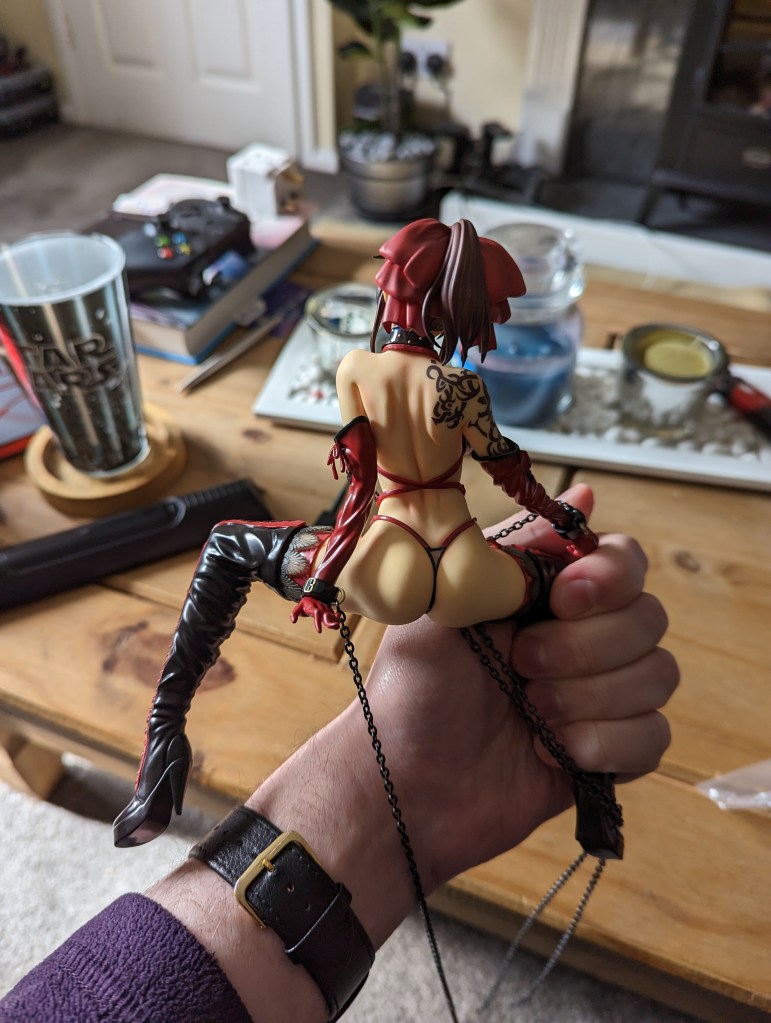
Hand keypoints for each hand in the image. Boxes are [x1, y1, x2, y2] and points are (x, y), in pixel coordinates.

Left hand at [289, 594, 340, 631]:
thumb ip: (295, 613)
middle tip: (334, 626)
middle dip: (330, 621)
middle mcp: (321, 608)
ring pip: (332, 616)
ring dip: (335, 620)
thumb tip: (293, 621)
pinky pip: (334, 615)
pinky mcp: (329, 610)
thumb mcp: (298, 607)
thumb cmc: (305, 603)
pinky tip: (338, 622)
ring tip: (337, 626)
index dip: (318, 623)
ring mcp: (326, 609)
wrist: (314, 595)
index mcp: (313, 608)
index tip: (319, 631)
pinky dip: (337, 618)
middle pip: (326, 615)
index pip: (316, 614)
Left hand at [358, 483, 677, 891]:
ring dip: (593, 698)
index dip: (609, 578)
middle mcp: (578, 638)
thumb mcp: (447, 603)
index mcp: (542, 594)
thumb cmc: (410, 691)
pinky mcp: (606, 752)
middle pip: (649, 618)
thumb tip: (586, 495)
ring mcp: (596, 696)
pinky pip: (654, 737)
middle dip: (587, 648)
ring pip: (659, 675)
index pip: (622, 561)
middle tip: (521, 665)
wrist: (402, 789)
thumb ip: (515, 549)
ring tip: (531, 712)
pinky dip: (605, 745)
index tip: (564, 599)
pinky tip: (551, 753)